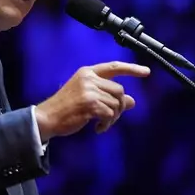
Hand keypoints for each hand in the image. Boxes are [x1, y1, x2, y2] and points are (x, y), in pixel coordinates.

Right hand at [35, 61, 149, 140]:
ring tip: (102, 123)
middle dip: (119, 107)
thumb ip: (108, 95)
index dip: (132, 69)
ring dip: (113, 118)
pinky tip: (98, 128)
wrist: (47, 117)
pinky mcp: (90, 104)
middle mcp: (89, 78)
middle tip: (110, 117)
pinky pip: (110, 114)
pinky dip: (107, 124)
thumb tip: (132, 101)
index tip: (146, 71)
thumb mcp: (87, 97)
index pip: (114, 67)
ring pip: (116, 104)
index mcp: (87, 72)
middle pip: (119, 90)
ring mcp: (89, 90)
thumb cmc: (66, 108)